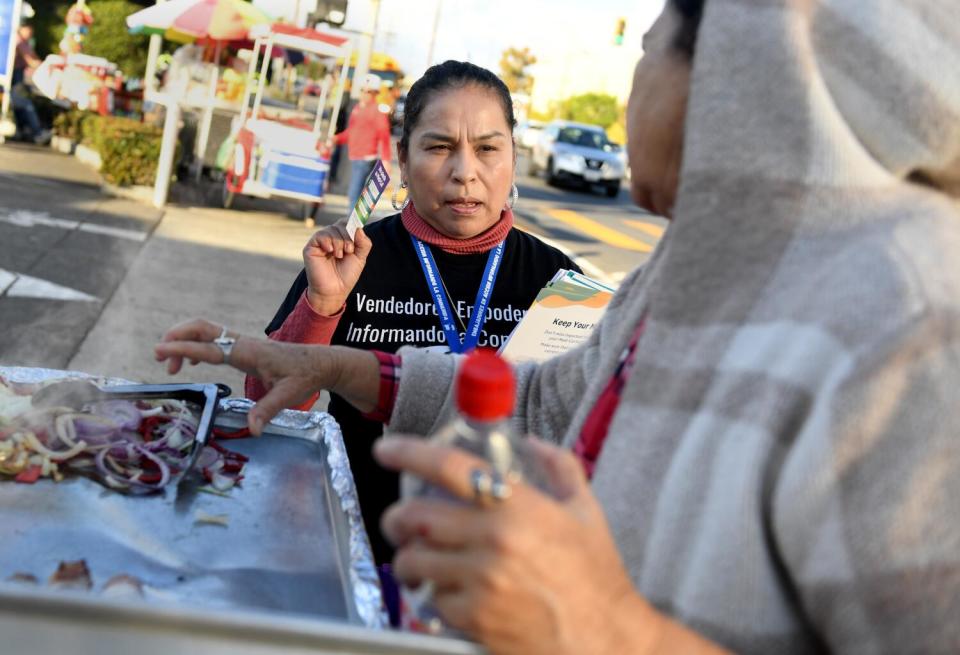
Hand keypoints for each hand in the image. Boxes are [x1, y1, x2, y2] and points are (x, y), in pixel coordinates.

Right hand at [154, 319, 345, 433]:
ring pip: (206, 331)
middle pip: (202, 328)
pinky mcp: (243, 347)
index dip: (182, 348)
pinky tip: (190, 362)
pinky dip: (195, 345)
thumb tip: (254, 430)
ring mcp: (242, 342)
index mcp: (249, 352)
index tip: (160, 351)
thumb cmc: (304, 376)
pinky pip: (213, 339)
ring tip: (169, 366)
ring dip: (184, 341)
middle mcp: (242, 342)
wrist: (320, 363)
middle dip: (177, 336)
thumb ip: (268, 410)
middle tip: (159, 356)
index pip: (209, 347)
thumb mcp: (289, 395)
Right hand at [302, 220, 371, 315]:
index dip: (354, 225)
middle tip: (349, 250)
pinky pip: (319, 235)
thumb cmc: (346, 275)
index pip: (348, 223)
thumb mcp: (360, 258)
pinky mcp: (311, 247)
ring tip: (340, 255)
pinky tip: (331, 252)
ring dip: (339, 241)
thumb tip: (359, 228)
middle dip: (347, 235)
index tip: (357, 233)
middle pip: (341, 224)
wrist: (334, 290)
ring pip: (331, 229)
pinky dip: (328, 242)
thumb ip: (363, 243)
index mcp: (343, 239)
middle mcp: (331, 238)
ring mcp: (321, 242)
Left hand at [374, 437, 660, 654]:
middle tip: (399, 519)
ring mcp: (480, 581)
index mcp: (518, 506)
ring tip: (417, 557)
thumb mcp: (585, 510)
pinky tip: (450, 590)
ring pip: (414, 560)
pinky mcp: (473, 618)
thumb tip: (530, 442)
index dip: (409, 453)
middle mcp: (493, 540)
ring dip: (408, 557)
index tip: (387, 450)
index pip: (449, 468)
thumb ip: (558, 467)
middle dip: (397, 517)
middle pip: (415, 516)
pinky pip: (432, 599)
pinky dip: (434, 593)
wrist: (604, 638)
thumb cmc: (595, 575)